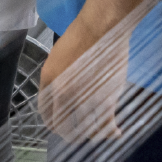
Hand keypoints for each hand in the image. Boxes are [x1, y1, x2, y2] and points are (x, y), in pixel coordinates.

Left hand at [37, 27, 127, 141]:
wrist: (101, 27)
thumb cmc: (80, 36)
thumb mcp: (56, 57)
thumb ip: (54, 79)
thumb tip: (58, 96)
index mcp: (49, 82)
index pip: (46, 113)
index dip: (53, 122)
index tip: (59, 125)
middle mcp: (63, 95)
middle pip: (62, 127)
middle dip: (69, 133)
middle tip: (76, 133)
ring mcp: (84, 98)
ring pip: (83, 129)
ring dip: (89, 134)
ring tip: (94, 133)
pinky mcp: (104, 100)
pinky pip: (106, 125)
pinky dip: (111, 132)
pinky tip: (115, 133)